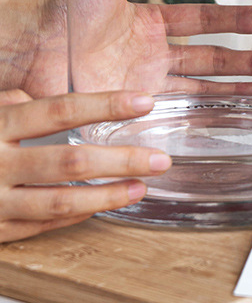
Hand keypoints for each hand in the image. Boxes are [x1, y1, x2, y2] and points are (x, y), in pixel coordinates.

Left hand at [0, 0, 251, 96]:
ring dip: (240, 86)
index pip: (207, 20)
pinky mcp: (138, 108)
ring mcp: (149, 83)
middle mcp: (157, 53)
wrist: (33, 51)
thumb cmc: (64, 12)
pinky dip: (211, 111)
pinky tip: (236, 113)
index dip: (239, 19)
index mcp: (153, 20)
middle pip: (215, 56)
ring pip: (206, 86)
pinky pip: (182, 110)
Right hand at [0, 89, 169, 241]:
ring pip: (60, 201)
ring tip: (141, 188)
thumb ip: (17, 104)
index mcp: (0, 126)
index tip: (145, 102)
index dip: (106, 106)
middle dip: (122, 161)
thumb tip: (56, 102)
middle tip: (160, 160)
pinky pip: (42, 224)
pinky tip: (104, 204)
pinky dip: (77, 215)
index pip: (61, 110)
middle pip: (71, 161)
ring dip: (107, 196)